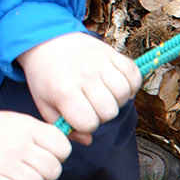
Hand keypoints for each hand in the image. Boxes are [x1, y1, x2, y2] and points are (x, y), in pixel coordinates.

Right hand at [0, 108, 70, 179]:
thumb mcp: (18, 121)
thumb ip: (43, 134)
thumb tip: (72, 146)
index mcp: (28, 127)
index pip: (63, 148)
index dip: (57, 155)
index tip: (43, 155)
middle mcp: (19, 144)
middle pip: (53, 171)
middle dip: (42, 173)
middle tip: (25, 168)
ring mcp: (4, 163)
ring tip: (11, 176)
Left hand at [17, 32, 141, 143]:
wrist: (47, 41)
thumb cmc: (47, 76)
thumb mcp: (45, 104)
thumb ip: (62, 126)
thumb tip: (87, 139)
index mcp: (64, 91)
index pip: (89, 123)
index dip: (87, 125)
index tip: (80, 116)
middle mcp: (84, 76)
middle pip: (110, 111)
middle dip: (103, 114)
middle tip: (93, 105)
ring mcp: (99, 63)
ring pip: (124, 94)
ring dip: (118, 99)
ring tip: (106, 94)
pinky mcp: (112, 53)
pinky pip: (134, 75)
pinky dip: (131, 83)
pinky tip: (117, 84)